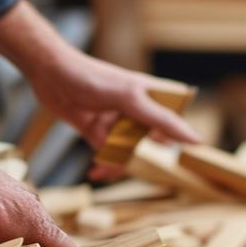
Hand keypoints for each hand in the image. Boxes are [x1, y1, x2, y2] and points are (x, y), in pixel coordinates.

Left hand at [0, 2, 200, 178]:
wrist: (50, 73)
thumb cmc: (92, 78)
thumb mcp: (131, 99)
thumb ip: (162, 120)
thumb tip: (196, 140)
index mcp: (152, 97)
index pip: (175, 123)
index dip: (178, 142)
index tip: (178, 161)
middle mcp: (137, 110)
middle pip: (151, 143)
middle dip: (144, 160)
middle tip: (132, 169)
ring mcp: (117, 121)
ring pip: (129, 152)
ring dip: (119, 165)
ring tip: (104, 171)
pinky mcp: (97, 130)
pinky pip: (107, 154)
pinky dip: (103, 166)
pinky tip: (95, 173)